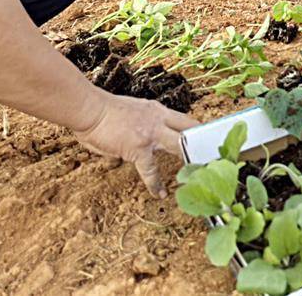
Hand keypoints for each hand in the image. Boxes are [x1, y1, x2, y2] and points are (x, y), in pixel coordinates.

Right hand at [73, 92, 197, 197]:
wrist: (90, 109)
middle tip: (212, 158)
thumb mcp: (132, 111)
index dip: (198, 132)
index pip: (185, 120)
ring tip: (196, 174)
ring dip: (187, 159)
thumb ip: (143, 124)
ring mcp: (151, 134)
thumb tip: (143, 139)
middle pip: (189, 131)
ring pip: (178, 146)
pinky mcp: (138, 148)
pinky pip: (150, 170)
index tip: (208, 143)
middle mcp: (158, 119)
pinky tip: (160, 194)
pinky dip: (155, 183)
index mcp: (157, 111)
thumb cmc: (104, 111)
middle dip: (202, 144)